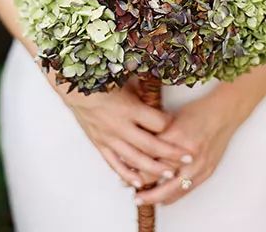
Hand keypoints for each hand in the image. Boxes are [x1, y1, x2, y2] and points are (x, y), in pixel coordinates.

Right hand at [59, 78, 192, 189]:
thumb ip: (146, 93)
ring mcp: (110, 138)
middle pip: (151, 145)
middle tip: (188, 156)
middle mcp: (121, 126)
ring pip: (135, 159)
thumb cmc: (106, 82)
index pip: (158, 122)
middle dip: (171, 153)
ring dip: (154, 168)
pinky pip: (115, 164)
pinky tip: (139, 183)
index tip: (178, 124)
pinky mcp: (100, 145)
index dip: (170, 124)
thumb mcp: (129, 83)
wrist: (77, 89)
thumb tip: (166, 93)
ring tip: (170, 173)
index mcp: (130, 108)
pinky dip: (127, 175)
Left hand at [133, 92, 238, 205]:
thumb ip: (157, 133)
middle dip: (142, 185)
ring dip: (156, 196)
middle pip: (159, 176)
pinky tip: (163, 200)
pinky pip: (186, 189)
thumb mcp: (172, 118)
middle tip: (129, 189)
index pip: (149, 157)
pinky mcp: (206, 171)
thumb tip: (138, 146)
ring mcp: (198, 165)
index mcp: (176, 136)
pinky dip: (173, 196)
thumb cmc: (198, 111)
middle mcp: (186, 153)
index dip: (135, 166)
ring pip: (172, 188)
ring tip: (142, 199)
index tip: (124, 169)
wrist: (224, 113)